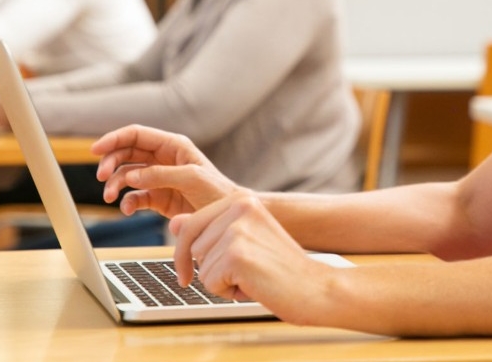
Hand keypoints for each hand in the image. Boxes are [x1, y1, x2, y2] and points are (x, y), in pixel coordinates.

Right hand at [92, 125, 240, 217]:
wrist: (227, 218)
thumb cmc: (218, 193)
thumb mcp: (191, 179)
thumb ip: (161, 175)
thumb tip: (131, 177)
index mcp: (173, 145)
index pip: (136, 135)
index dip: (114, 139)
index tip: (95, 150)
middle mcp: (163, 159)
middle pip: (127, 153)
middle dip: (111, 163)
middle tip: (102, 178)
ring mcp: (158, 179)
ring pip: (127, 175)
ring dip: (115, 185)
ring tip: (109, 197)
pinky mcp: (158, 199)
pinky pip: (134, 197)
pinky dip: (126, 202)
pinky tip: (126, 209)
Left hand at [170, 191, 331, 324]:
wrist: (317, 288)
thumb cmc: (282, 268)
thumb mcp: (244, 242)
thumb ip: (210, 230)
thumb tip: (174, 222)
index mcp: (242, 200)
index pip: (190, 224)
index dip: (184, 254)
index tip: (186, 274)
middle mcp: (239, 207)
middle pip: (191, 245)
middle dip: (210, 268)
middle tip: (244, 274)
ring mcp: (237, 229)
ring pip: (200, 266)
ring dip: (221, 282)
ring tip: (253, 278)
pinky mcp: (236, 255)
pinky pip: (209, 282)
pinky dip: (227, 293)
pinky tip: (253, 287)